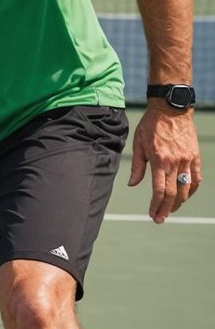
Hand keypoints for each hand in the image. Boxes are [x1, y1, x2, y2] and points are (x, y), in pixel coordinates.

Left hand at [127, 105, 201, 222]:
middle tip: (160, 219)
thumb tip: (133, 184)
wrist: (171, 109)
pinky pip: (196, 178)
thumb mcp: (138, 143)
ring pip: (186, 189)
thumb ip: (137, 166)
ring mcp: (187, 160)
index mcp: (159, 160)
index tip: (152, 214)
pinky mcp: (195, 157)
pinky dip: (191, 189)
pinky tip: (185, 196)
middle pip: (173, 193)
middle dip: (166, 209)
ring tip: (171, 210)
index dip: (156, 205)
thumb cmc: (151, 125)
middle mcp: (174, 163)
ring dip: (179, 202)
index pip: (159, 190)